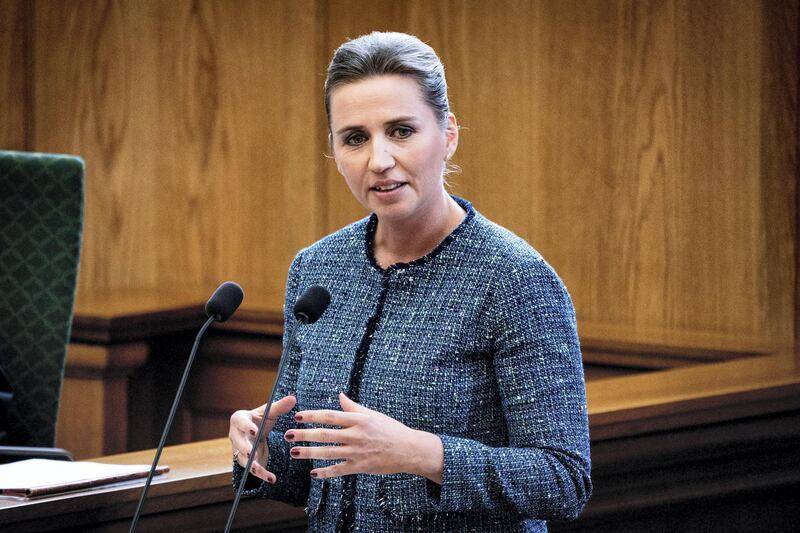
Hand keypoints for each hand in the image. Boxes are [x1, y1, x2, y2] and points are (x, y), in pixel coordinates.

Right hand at [229, 394, 296, 482]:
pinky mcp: (245, 461)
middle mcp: (235, 435)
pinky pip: (251, 469)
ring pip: (242, 458)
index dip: (246, 426)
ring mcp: (238, 450)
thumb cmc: (260, 419)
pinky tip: (271, 478)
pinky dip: (261, 474)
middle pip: (238, 442)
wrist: (255, 432)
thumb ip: (280, 406)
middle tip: (251, 453)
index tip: (254, 430)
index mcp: (239, 419)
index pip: (240, 422)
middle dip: (244, 447)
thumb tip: (293, 398)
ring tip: (257, 468)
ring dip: (250, 464)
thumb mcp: (269, 413)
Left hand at [286, 392, 443, 483]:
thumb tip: (340, 395)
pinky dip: (325, 472)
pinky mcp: (360, 467)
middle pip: (324, 434)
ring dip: (308, 453)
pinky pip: (339, 470)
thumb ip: (353, 407)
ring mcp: (357, 452)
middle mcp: (356, 435)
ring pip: (328, 453)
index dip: (312, 416)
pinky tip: (313, 473)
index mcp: (359, 420)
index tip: (298, 416)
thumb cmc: (391, 430)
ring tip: (293, 452)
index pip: (330, 416)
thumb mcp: (373, 415)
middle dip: (304, 435)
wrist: (409, 450)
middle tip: (287, 435)